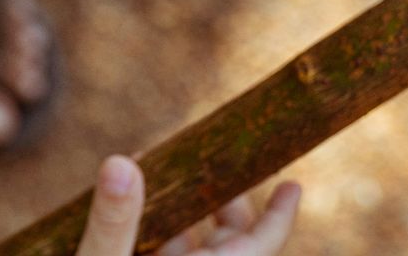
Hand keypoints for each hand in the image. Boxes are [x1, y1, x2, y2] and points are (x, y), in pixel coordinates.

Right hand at [76, 156, 300, 255]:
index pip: (258, 248)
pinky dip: (156, 235)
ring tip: (159, 177)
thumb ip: (113, 223)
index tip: (294, 185)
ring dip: (182, 214)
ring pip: (193, 252)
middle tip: (208, 165)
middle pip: (228, 245)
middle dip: (222, 204)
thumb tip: (123, 162)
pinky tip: (132, 211)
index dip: (279, 217)